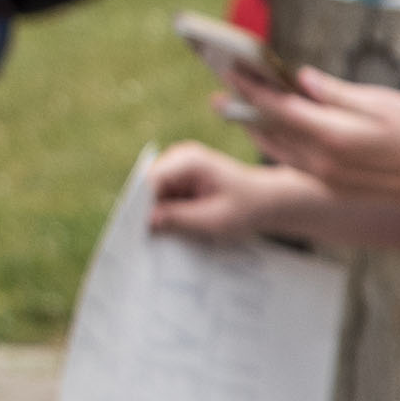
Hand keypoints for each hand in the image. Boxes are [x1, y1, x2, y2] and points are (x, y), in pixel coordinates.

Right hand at [143, 140, 318, 246]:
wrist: (267, 201)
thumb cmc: (247, 208)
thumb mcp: (214, 219)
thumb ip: (180, 219)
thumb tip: (147, 221)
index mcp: (189, 160)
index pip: (150, 181)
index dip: (138, 206)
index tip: (133, 231)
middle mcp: (179, 158)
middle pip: (148, 188)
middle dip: (145, 213)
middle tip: (140, 242)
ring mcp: (178, 168)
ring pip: (152, 196)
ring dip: (155, 217)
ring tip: (157, 241)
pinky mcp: (179, 180)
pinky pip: (162, 200)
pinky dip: (165, 216)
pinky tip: (169, 234)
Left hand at [222, 66, 399, 212]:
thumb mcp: (384, 103)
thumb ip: (338, 93)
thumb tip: (301, 79)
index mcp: (334, 136)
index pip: (280, 108)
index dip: (252, 89)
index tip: (231, 70)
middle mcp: (323, 162)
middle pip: (271, 131)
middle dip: (244, 108)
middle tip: (221, 88)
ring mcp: (326, 179)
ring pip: (277, 151)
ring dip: (255, 129)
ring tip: (236, 109)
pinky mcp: (332, 187)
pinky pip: (292, 162)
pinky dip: (275, 144)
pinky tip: (270, 132)